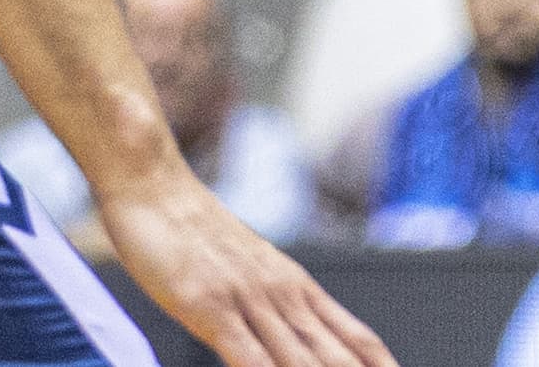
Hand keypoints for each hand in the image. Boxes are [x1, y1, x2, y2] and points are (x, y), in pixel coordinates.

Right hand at [100, 171, 394, 366]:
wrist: (157, 188)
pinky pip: (247, 354)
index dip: (381, 365)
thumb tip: (298, 340)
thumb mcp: (249, 271)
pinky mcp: (212, 306)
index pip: (357, 337)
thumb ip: (276, 307)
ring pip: (301, 360)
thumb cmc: (196, 234)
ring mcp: (251, 300)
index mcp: (297, 287)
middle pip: (339, 355)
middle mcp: (284, 294)